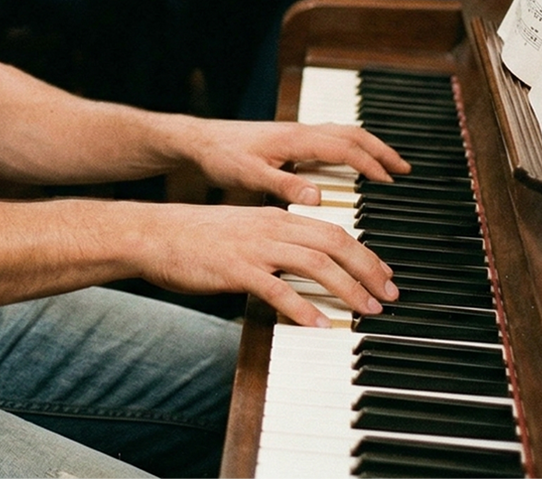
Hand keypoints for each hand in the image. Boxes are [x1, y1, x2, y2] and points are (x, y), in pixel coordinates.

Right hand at [139, 202, 399, 326]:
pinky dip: (303, 308)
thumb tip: (305, 267)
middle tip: (388, 296)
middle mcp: (270, 227)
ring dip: (347, 289)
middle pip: (335, 243)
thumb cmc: (195, 237)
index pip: (334, 231)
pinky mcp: (235, 269)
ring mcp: (254, 247)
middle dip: (368, 270)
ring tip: (366, 310)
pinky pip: (277, 289)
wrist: (153, 234)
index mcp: (276, 217)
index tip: (384, 276)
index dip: (365, 254)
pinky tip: (320, 324)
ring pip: (315, 264)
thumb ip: (276, 245)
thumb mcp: (243, 232)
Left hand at [188, 118, 408, 206]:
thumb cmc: (221, 157)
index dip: (371, 165)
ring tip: (388, 164)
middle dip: (381, 150)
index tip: (391, 182)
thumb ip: (284, 186)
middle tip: (404, 169)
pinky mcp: (290, 138)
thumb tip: (318, 197)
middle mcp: (300, 131)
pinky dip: (351, 146)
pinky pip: (331, 137)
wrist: (199, 141)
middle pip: (352, 134)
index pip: (345, 149)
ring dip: (369, 146)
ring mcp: (296, 132)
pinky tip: (352, 161)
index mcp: (295, 139)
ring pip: (343, 132)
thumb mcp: (250, 176)